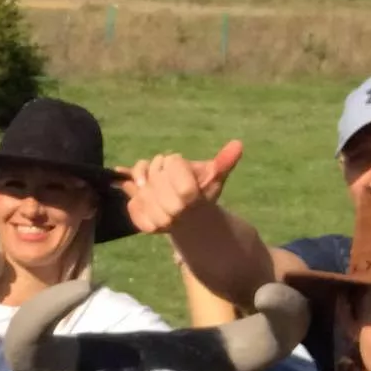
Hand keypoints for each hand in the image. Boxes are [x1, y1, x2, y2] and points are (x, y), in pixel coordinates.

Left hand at [119, 140, 243, 234]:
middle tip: (166, 173)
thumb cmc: (203, 194)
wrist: (192, 221)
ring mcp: (159, 221)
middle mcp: (175, 212)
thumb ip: (223, 162)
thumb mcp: (214, 177)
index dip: (173, 162)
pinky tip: (144, 195)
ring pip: (140, 188)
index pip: (172, 165)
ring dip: (145, 181)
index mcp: (192, 197)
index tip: (178, 166)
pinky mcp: (145, 227)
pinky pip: (131, 202)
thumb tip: (238, 143)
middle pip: (155, 176)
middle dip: (158, 170)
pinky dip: (134, 195)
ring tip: (157, 183)